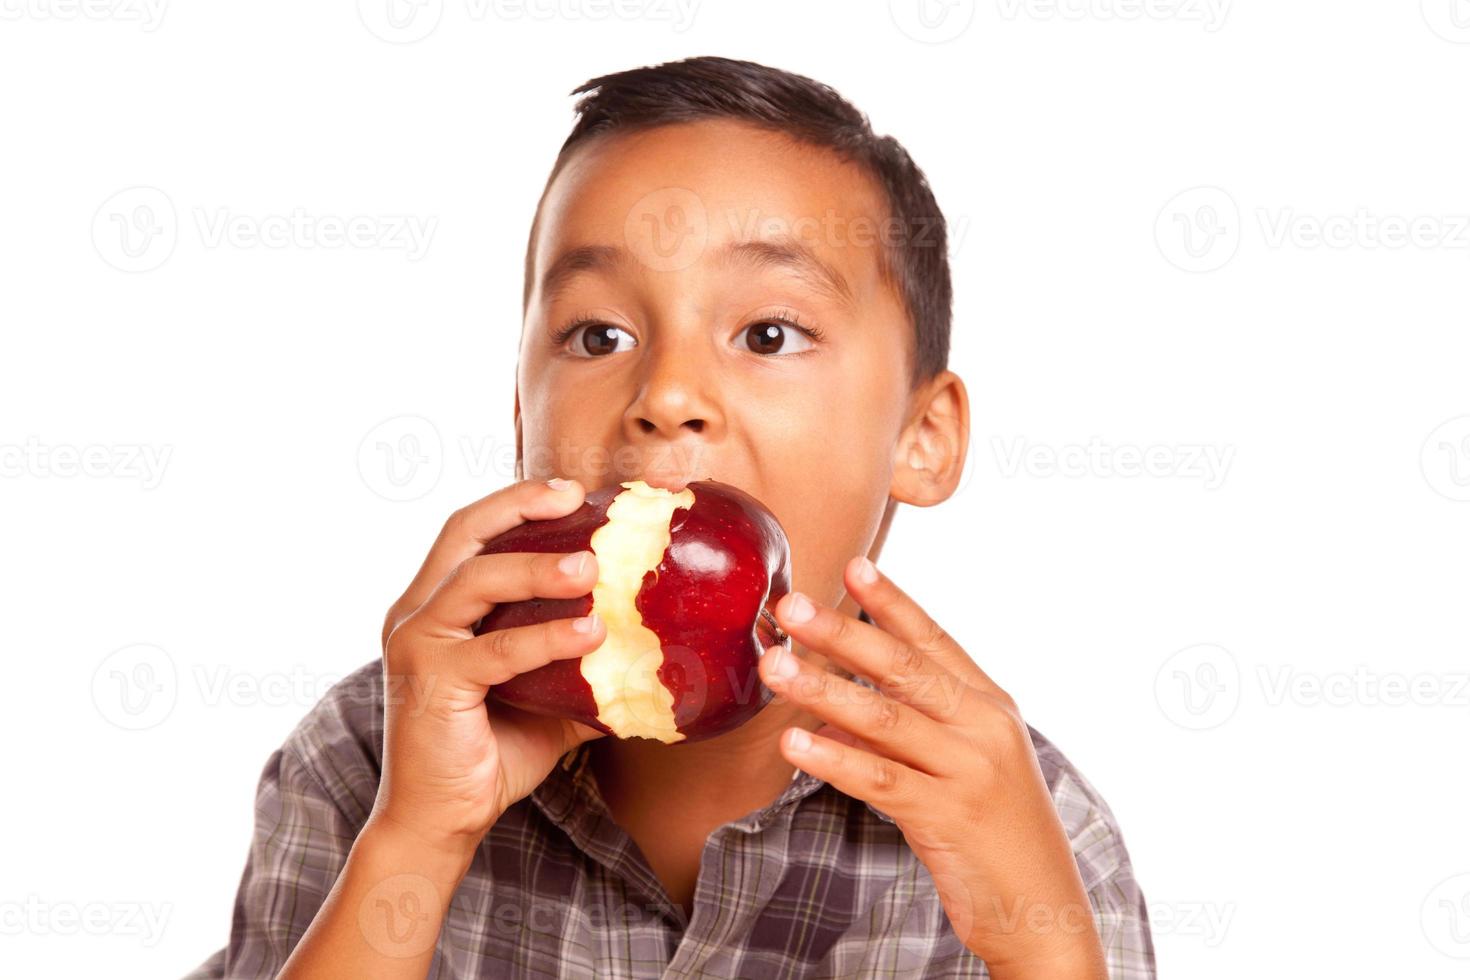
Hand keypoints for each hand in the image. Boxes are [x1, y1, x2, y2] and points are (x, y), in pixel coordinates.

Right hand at [370, 478, 607, 866]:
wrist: (442, 820)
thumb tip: (651, 648)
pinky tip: (590, 632)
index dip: (519, 501)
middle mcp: (417, 612)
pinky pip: (496, 650)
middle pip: (463, 532)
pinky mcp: (429, 681)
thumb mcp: (545, 696)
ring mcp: (418, 643)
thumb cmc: (491, 753)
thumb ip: (580, 664)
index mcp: (438, 605)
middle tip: (578, 501)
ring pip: (477, 580)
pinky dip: (546, 636)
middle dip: (520, 506)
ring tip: (594, 566)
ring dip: (538, 567)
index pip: (473, 531)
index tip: (575, 491)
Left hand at [759, 557, 1106, 978]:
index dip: (891, 602)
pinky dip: (833, 758)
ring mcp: (969, 770)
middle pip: (903, 667)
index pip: (934, 639)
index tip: (851, 565)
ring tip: (773, 666)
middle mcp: (984, 726)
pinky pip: (879, 779)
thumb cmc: (994, 830)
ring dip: (822, 688)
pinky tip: (793, 742)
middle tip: (791, 605)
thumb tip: (838, 700)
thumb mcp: (964, 762)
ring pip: (884, 717)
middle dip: (842, 632)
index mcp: (990, 703)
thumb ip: (911, 726)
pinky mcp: (948, 817)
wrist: (1041, 905)